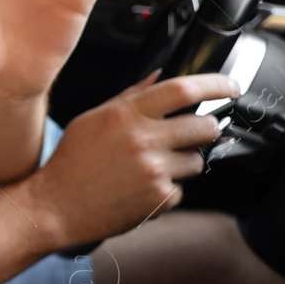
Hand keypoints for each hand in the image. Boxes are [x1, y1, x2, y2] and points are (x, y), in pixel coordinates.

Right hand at [19, 71, 237, 248]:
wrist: (55, 206)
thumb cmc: (71, 162)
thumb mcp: (91, 120)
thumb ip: (129, 97)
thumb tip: (158, 77)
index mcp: (125, 116)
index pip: (183, 90)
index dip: (215, 85)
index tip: (229, 87)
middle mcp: (143, 141)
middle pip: (205, 126)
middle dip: (206, 128)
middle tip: (192, 132)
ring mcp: (154, 171)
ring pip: (197, 160)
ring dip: (183, 162)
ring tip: (150, 167)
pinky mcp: (160, 198)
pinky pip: (181, 188)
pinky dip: (166, 188)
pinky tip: (140, 188)